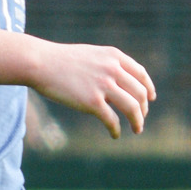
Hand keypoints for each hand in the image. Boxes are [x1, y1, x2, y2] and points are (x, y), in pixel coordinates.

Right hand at [29, 40, 154, 137]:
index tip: (150, 98)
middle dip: (143, 108)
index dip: (148, 87)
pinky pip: (112, 120)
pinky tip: (114, 134)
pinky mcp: (92, 102)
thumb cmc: (60, 60)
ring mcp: (104, 86)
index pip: (140, 73)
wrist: (40, 63)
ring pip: (132, 107)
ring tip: (137, 129)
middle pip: (140, 92)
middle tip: (140, 118)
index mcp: (113, 56)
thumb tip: (116, 81)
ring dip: (137, 121)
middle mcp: (113, 69)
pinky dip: (116, 129)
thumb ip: (106, 65)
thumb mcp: (90, 55)